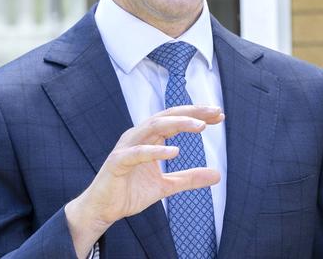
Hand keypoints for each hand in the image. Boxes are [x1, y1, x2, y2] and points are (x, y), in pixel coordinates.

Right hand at [65, 105, 223, 257]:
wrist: (103, 209)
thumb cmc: (130, 191)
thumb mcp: (167, 185)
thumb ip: (189, 178)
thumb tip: (218, 174)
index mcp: (148, 138)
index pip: (175, 119)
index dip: (196, 115)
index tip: (219, 115)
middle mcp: (138, 136)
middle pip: (166, 116)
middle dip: (191, 112)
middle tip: (214, 112)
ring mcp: (127, 147)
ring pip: (153, 127)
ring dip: (178, 124)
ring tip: (200, 126)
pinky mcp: (118, 162)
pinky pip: (137, 153)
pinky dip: (155, 151)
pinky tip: (174, 151)